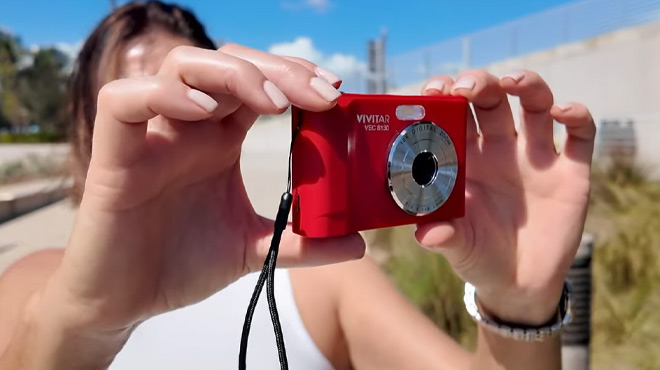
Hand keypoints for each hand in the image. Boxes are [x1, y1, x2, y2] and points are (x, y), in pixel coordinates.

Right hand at [39, 44, 363, 333]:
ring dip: (233, 74)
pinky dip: (165, 96)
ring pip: (181, 66)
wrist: (126, 301)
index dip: (294, 76)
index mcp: (219, 140)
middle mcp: (188, 127)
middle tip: (320, 96)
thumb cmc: (182, 263)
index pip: (257, 83)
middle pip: (228, 63)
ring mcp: (151, 136)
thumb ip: (301, 242)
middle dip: (278, 70)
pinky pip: (124, 101)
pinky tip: (204, 114)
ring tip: (273, 105)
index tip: (333, 93)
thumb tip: (357, 243)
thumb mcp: (253, 248)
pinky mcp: (113, 155)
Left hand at [415, 70, 594, 323]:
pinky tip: (563, 112)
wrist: (519, 284)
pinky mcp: (570, 172)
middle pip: (492, 100)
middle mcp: (500, 150)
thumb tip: (426, 234)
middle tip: (466, 87)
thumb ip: (442, 236)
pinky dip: (576, 116)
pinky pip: (580, 134)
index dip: (445, 96)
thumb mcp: (458, 247)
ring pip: (535, 105)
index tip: (434, 91)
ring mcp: (536, 157)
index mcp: (467, 159)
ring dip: (527, 85)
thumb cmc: (478, 257)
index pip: (455, 114)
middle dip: (480, 84)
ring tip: (513, 83)